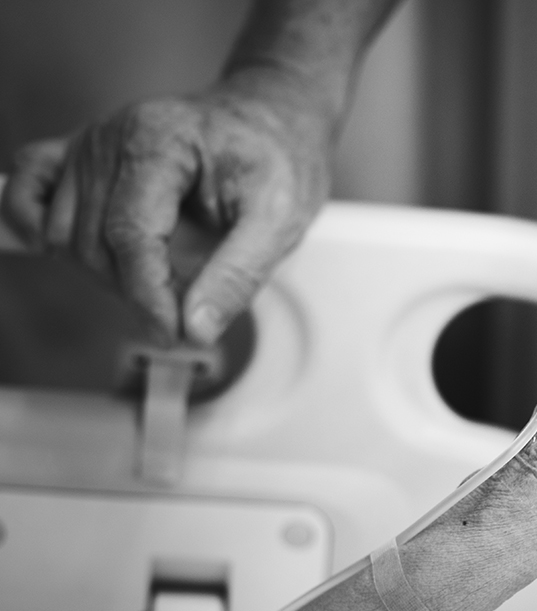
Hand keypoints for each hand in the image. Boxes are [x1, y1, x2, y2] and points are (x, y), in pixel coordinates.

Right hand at [0, 74, 334, 343]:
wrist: (270, 122)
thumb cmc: (276, 159)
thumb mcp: (280, 218)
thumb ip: (239, 274)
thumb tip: (197, 328)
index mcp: (160, 139)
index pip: (130, 235)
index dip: (150, 296)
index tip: (175, 334)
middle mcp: (112, 136)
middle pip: (93, 242)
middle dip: (136, 291)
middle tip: (184, 311)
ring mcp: (88, 144)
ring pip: (63, 234)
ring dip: (105, 274)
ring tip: (162, 282)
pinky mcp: (77, 155)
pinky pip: (28, 193)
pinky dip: (41, 231)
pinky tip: (82, 258)